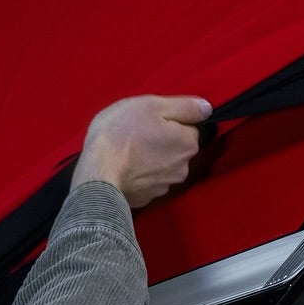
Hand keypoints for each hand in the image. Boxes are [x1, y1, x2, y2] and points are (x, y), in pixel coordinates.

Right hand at [71, 95, 212, 208]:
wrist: (97, 175)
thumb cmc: (121, 134)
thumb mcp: (152, 106)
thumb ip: (185, 106)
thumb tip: (207, 109)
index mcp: (188, 144)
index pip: (188, 127)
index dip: (168, 121)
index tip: (149, 120)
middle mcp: (183, 168)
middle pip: (176, 147)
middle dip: (160, 140)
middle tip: (136, 133)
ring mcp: (164, 186)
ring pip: (162, 165)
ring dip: (150, 157)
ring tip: (127, 150)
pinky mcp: (147, 198)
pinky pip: (147, 180)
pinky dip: (138, 173)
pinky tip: (123, 167)